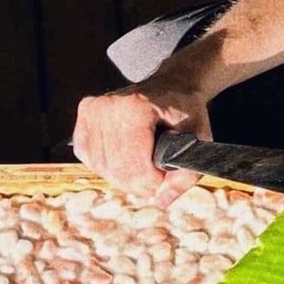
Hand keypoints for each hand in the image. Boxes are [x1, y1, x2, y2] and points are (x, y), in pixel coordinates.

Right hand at [72, 84, 212, 207]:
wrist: (172, 84)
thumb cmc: (185, 109)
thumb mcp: (199, 140)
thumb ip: (185, 173)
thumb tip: (163, 199)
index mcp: (135, 108)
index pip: (134, 166)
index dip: (152, 183)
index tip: (165, 178)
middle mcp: (108, 107)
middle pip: (116, 171)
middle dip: (138, 184)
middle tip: (155, 176)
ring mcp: (93, 111)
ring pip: (101, 168)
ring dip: (123, 176)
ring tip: (141, 164)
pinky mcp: (84, 116)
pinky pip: (89, 158)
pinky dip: (107, 165)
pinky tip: (123, 156)